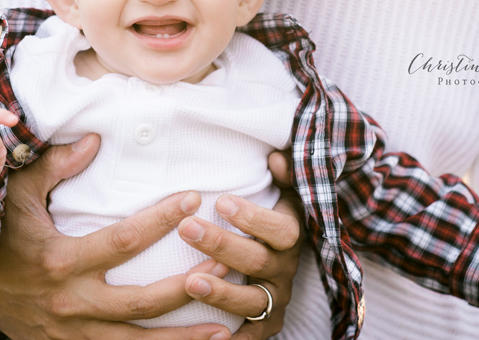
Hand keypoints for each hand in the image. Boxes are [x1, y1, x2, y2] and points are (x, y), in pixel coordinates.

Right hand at [0, 134, 234, 339]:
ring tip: (226, 323)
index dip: (162, 219)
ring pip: (137, 339)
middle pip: (142, 301)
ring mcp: (74, 332)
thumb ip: (55, 166)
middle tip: (226, 264)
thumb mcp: (18, 196)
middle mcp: (72, 301)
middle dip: (188, 285)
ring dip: (184, 336)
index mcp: (61, 259)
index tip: (194, 199)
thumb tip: (95, 139)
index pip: (124, 240)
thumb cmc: (0, 236)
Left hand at [179, 188, 303, 339]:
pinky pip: (248, 336)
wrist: (280, 265)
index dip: (252, 217)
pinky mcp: (265, 326)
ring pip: (250, 301)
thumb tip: (276, 157)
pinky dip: (229, 337)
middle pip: (257, 261)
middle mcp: (285, 270)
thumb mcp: (284, 194)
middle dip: (221, 245)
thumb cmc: (270, 221)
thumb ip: (285, 175)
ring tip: (189, 281)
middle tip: (187, 229)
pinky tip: (202, 333)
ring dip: (220, 292)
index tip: (221, 201)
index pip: (279, 228)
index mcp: (290, 237)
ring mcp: (275, 300)